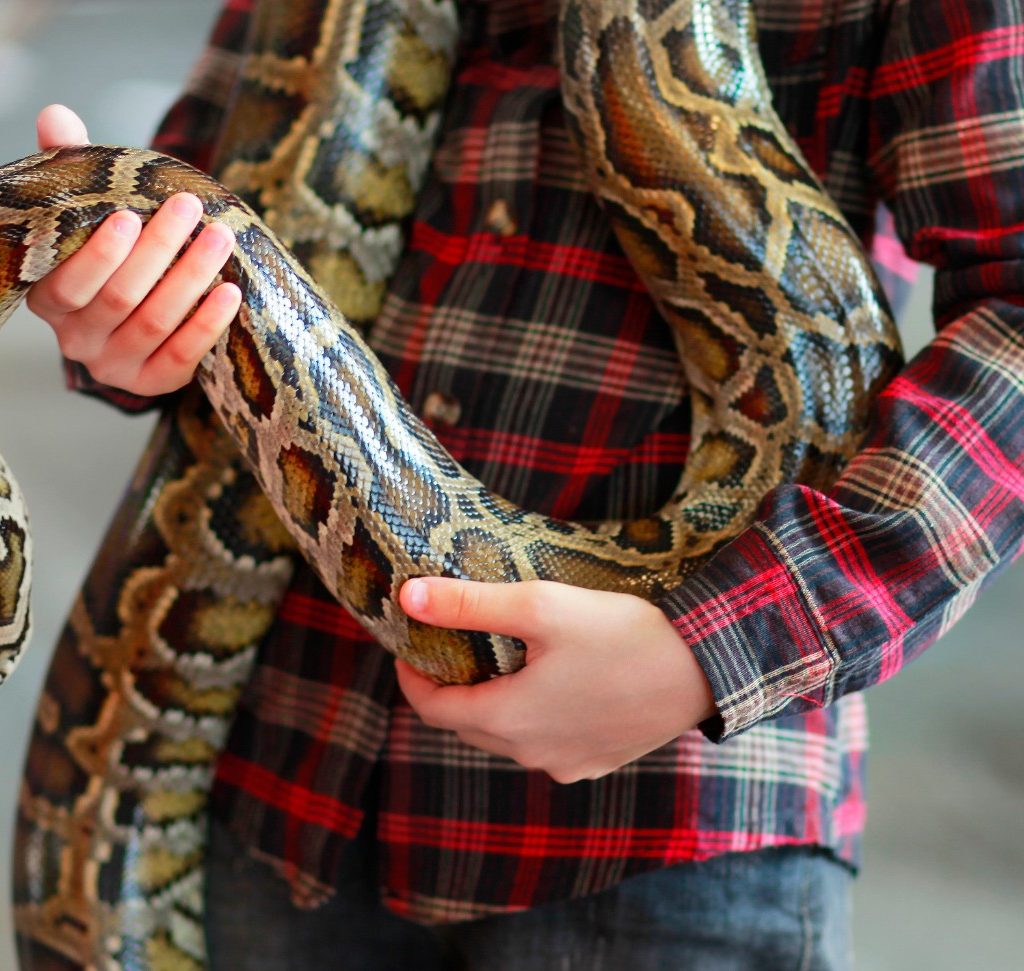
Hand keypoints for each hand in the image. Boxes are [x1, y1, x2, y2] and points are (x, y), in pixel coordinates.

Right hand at [26, 104, 240, 396]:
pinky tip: (231, 291)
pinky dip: (208, 323)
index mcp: (50, 298)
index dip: (100, 253)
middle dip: (158, 250)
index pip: (69, 281)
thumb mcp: (86, 216)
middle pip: (120, 296)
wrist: (137, 319)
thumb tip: (57, 116)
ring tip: (221, 239)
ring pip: (156, 322)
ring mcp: (114, 365)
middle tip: (189, 207)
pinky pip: (184, 355)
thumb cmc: (112, 257)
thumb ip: (70, 169)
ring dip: (192, 277)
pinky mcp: (152, 382)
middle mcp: (76, 339)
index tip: (129, 215)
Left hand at [396, 578, 716, 783]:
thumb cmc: (624, 632)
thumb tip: (407, 597)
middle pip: (468, 725)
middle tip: (452, 647)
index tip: (409, 647)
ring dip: (492, 704)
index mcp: (509, 719)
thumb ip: (469, 603)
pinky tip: (552, 686)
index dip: (411, 677)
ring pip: (508, 737)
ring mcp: (568, 764)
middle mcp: (532, 754)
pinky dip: (532, 719)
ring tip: (501, 661)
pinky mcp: (598, 762)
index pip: (432, 709)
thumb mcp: (541, 606)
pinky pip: (547, 745)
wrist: (706, 669)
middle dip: (451, 688)